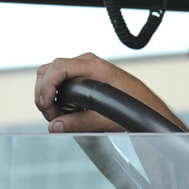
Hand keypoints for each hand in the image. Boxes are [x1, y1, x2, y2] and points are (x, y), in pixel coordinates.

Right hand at [35, 53, 186, 132]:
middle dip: (43, 93)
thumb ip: (78, 123)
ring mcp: (84, 67)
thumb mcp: (105, 119)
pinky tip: (62, 110)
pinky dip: (54, 94)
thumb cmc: (132, 107)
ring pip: (50, 74)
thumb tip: (55, 126)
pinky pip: (59, 80)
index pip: (58, 67)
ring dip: (47, 95)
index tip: (46, 105)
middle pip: (48, 70)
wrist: (145, 105)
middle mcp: (87, 62)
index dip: (46, 86)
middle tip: (51, 115)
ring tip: (56, 115)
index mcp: (94, 67)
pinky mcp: (82, 75)